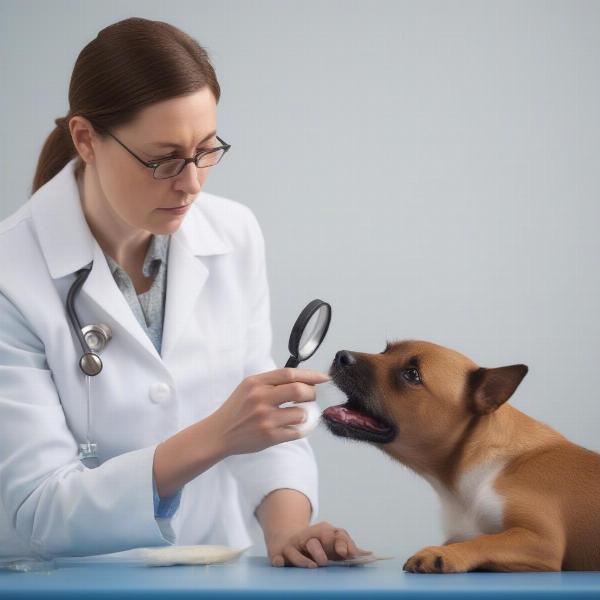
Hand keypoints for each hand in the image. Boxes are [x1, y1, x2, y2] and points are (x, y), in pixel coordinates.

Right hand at [209, 368, 328, 455]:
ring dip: (305, 414)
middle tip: (311, 397)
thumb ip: (272, 382)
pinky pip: (296, 432)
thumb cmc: (237, 409)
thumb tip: (303, 380)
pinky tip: (294, 427)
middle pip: (299, 390)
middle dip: (311, 394)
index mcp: (256, 383)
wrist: (218, 433)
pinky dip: (300, 429)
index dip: (310, 375)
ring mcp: (265, 418)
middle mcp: (260, 398)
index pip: (289, 373)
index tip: (324, 378)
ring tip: (298, 415)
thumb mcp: (249, 387)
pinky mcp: (269, 436)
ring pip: (301, 413)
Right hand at [266, 522, 371, 567]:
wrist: (288, 539)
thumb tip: (370, 554)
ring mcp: (293, 546)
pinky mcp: (279, 554)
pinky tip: (280, 563)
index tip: (347, 554)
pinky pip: (277, 557)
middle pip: (315, 540)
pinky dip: (279, 560)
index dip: (341, 544)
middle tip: (326, 561)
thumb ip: (347, 547)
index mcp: (324, 533)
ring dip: (304, 560)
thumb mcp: (331, 544)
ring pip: (297, 552)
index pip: (335, 535)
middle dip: (321, 550)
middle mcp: (308, 537)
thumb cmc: (316, 546)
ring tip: (312, 567)